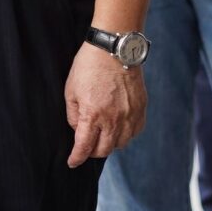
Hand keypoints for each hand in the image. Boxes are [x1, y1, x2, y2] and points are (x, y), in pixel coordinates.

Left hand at [64, 40, 145, 166]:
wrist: (114, 48)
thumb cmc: (88, 67)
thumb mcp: (71, 91)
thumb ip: (73, 116)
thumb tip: (79, 131)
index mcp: (93, 115)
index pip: (84, 147)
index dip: (77, 158)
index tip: (73, 162)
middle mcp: (113, 119)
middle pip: (104, 150)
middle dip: (92, 151)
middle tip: (87, 145)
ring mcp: (130, 114)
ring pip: (121, 144)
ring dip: (110, 143)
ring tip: (103, 134)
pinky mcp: (141, 108)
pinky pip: (135, 132)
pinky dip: (126, 134)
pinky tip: (118, 127)